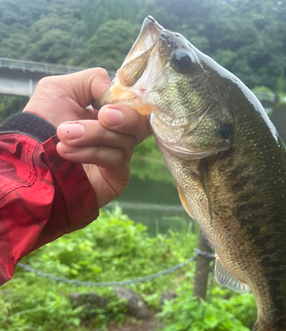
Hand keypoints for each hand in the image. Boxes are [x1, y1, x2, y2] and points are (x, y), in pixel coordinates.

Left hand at [23, 68, 149, 207]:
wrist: (27, 157)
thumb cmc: (41, 122)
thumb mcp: (60, 88)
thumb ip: (93, 80)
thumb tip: (114, 93)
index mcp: (109, 111)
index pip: (135, 104)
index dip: (128, 102)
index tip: (105, 104)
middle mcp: (118, 134)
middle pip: (141, 124)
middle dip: (123, 117)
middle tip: (102, 116)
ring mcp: (119, 157)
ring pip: (126, 141)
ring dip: (93, 135)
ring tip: (63, 135)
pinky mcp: (117, 177)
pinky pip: (117, 161)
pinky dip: (92, 153)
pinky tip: (68, 152)